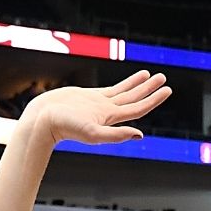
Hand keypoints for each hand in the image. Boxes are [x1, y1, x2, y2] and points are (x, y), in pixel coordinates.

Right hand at [19, 70, 171, 146]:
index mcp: (111, 120)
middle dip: (150, 89)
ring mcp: (98, 104)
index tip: (167, 90)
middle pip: (134, 100)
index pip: (138, 109)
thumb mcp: (92, 133)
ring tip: (150, 75)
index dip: (153, 99)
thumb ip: (116, 135)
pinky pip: (110, 89)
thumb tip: (140, 135)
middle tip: (163, 78)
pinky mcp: (88, 97)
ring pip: (123, 93)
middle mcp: (107, 112)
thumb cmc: (64, 127)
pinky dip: (122, 85)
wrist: (42, 120)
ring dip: (137, 85)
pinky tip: (131, 80)